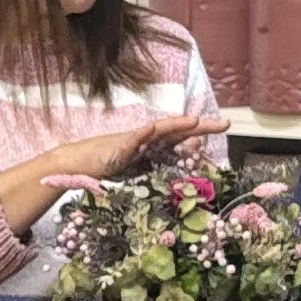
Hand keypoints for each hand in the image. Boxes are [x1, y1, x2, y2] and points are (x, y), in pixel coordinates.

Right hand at [0, 113, 231, 234]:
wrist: (76, 165)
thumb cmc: (105, 170)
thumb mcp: (136, 175)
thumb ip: (155, 174)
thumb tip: (177, 179)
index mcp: (153, 148)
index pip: (181, 140)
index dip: (199, 137)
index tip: (221, 134)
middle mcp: (146, 141)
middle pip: (177, 131)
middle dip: (200, 127)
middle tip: (224, 124)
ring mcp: (134, 141)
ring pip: (160, 131)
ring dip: (177, 125)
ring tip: (195, 122)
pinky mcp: (119, 145)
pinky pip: (134, 139)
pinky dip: (145, 134)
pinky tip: (154, 128)